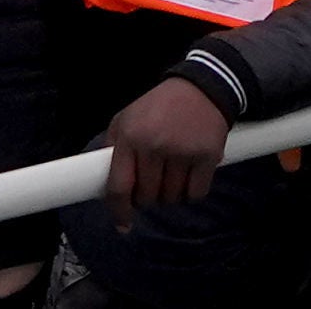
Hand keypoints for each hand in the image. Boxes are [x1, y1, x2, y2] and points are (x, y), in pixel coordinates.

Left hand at [101, 77, 230, 230]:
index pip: (119, 187)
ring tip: (172, 173)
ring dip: (170, 194)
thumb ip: (113, 147)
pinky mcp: (208, 156)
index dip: (119, 211)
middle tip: (153, 182)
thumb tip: (102, 184)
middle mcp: (154, 145)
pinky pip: (195, 194)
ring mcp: (182, 152)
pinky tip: (189, 175)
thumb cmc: (160, 105)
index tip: (123, 224)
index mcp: (130, 137)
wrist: (203, 86)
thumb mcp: (127, 117)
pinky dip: (191, 192)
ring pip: (171, 198)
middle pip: (147, 197)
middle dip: (148, 196)